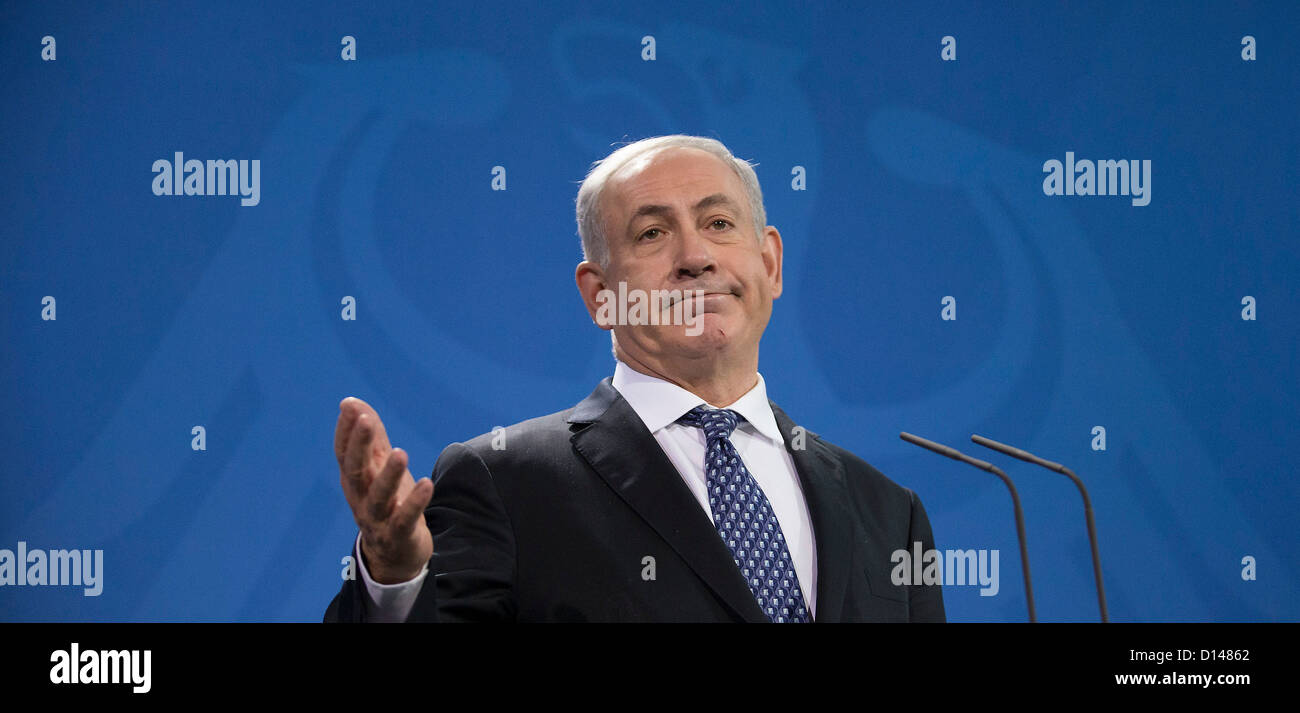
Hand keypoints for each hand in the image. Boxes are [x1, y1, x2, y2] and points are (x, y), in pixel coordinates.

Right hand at [335, 397, 433, 583]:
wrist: (394, 554)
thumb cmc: (387, 501)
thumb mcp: (377, 468)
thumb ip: (369, 437)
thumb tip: (351, 402)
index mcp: (354, 480)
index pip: (344, 454)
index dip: (345, 431)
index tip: (350, 407)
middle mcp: (360, 498)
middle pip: (355, 471)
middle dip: (360, 446)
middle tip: (366, 421)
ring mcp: (377, 518)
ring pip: (379, 496)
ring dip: (389, 474)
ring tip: (400, 452)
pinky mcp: (398, 534)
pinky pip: (404, 519)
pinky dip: (414, 502)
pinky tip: (425, 483)